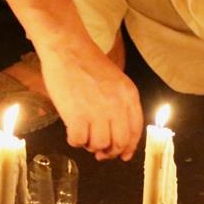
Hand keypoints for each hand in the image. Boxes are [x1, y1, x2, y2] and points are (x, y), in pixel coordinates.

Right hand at [38, 42, 142, 160]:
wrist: (67, 48)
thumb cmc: (88, 62)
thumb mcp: (115, 80)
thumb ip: (119, 103)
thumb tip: (117, 133)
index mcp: (129, 94)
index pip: (136, 129)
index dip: (129, 146)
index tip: (123, 155)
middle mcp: (117, 104)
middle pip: (119, 142)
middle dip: (110, 152)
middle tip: (100, 152)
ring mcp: (97, 111)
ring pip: (100, 144)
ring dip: (91, 145)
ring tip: (83, 135)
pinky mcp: (77, 115)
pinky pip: (79, 141)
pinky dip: (75, 141)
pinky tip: (72, 132)